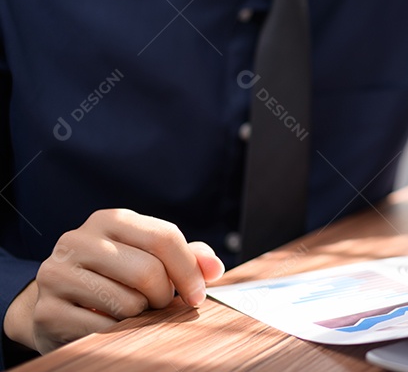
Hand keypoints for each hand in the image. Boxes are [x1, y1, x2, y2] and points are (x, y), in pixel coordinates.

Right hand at [3, 209, 224, 353]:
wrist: (57, 304)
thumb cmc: (116, 277)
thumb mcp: (149, 257)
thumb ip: (187, 257)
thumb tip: (215, 269)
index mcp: (109, 220)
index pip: (164, 237)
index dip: (189, 270)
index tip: (198, 295)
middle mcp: (78, 240)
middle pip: (148, 271)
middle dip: (164, 296)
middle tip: (159, 304)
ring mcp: (56, 274)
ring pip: (127, 302)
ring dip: (140, 315)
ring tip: (131, 311)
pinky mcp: (47, 311)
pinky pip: (103, 329)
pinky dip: (117, 333)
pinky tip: (110, 325)